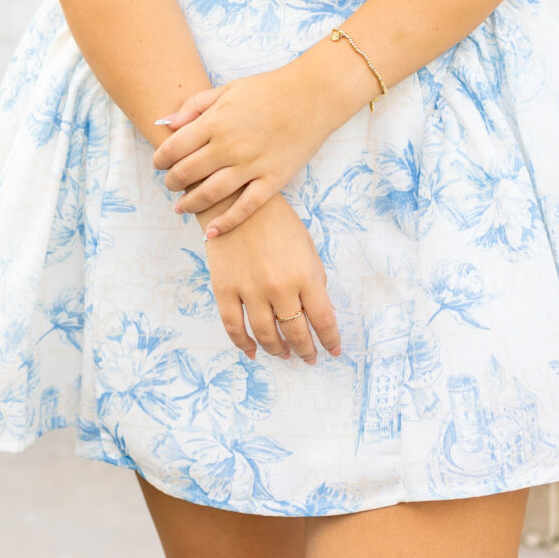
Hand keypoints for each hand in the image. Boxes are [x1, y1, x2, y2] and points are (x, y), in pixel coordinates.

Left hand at [152, 47, 370, 236]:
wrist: (313, 95)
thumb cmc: (269, 89)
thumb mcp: (228, 88)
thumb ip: (195, 106)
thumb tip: (167, 124)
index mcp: (216, 121)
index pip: (175, 148)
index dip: (161, 159)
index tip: (158, 164)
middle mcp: (230, 146)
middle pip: (188, 173)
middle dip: (172, 182)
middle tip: (169, 184)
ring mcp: (252, 165)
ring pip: (210, 194)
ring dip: (190, 204)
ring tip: (181, 207)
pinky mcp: (273, 180)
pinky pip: (245, 208)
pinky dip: (226, 222)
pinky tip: (211, 231)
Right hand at [198, 191, 340, 366]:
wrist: (236, 200)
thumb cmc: (277, 221)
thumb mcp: (306, 245)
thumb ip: (314, 278)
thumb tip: (318, 311)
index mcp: (305, 274)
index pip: (323, 319)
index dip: (330, 339)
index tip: (333, 350)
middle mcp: (279, 287)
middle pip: (296, 333)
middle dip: (306, 350)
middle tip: (309, 357)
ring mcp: (250, 290)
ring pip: (266, 335)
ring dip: (278, 350)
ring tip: (284, 354)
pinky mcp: (224, 289)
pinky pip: (234, 327)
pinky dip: (244, 345)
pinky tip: (253, 351)